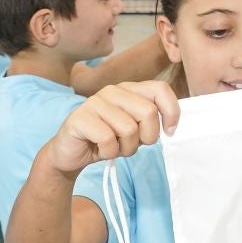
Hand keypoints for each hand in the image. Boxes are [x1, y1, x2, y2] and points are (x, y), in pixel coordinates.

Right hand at [43, 82, 179, 176]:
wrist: (70, 154)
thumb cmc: (105, 141)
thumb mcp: (134, 131)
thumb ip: (150, 122)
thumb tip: (171, 125)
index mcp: (129, 90)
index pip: (160, 89)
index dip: (171, 111)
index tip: (169, 131)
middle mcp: (112, 91)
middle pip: (148, 112)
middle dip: (146, 137)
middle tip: (132, 145)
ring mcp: (95, 102)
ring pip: (129, 129)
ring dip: (125, 149)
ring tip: (114, 148)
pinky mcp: (80, 117)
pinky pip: (108, 139)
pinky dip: (108, 152)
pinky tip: (99, 150)